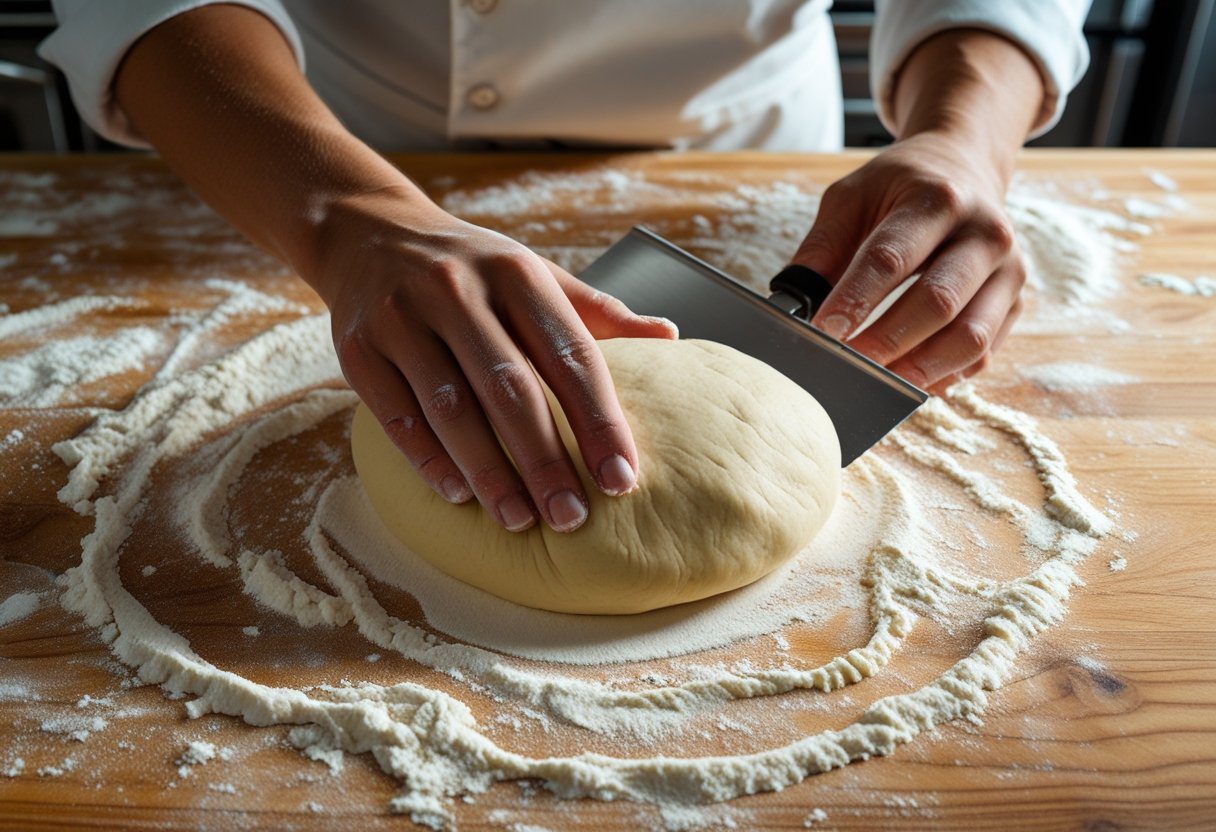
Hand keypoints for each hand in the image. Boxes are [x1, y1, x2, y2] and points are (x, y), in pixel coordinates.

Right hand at [308, 188, 676, 532]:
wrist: (369, 232)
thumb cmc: (471, 267)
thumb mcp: (534, 273)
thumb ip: (596, 312)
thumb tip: (670, 335)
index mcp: (517, 274)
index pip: (571, 356)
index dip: (599, 422)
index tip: (622, 478)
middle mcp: (459, 291)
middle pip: (511, 389)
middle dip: (545, 460)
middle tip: (571, 517)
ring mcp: (403, 318)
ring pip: (452, 408)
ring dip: (489, 471)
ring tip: (520, 519)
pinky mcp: (359, 348)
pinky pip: (397, 414)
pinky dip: (429, 460)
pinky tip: (458, 494)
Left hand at [792, 131, 1024, 392]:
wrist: (966, 167)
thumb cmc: (900, 188)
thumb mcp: (852, 197)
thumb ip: (822, 247)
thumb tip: (791, 303)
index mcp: (938, 199)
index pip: (891, 257)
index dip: (856, 299)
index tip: (823, 331)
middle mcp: (984, 233)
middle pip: (937, 302)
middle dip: (887, 342)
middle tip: (846, 366)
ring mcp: (1008, 270)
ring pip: (970, 337)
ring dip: (920, 369)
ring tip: (877, 385)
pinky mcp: (1014, 301)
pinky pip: (984, 353)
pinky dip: (945, 376)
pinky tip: (909, 383)